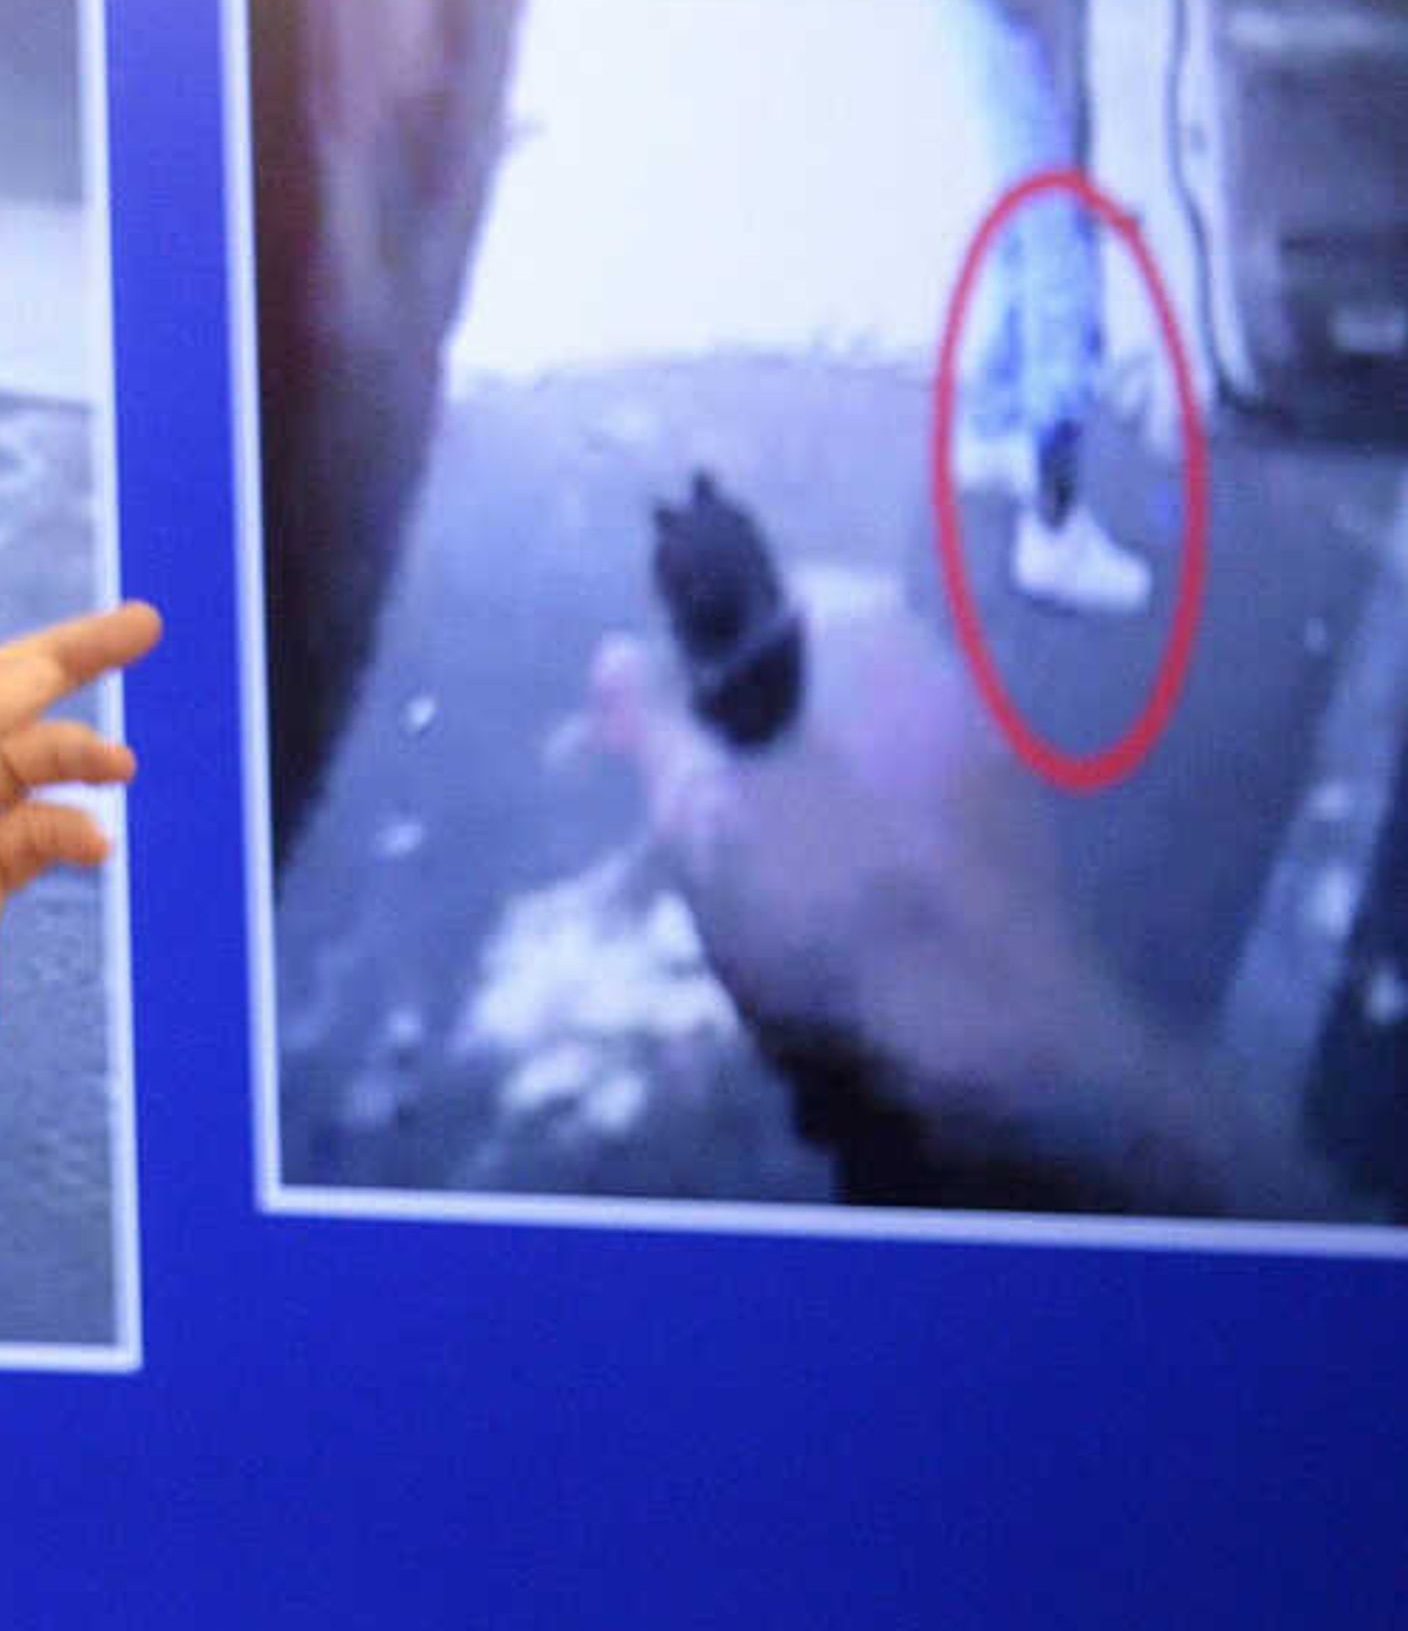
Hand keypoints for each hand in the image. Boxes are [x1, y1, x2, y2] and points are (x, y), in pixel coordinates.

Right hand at [581, 596, 1292, 1213]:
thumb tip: (613, 651)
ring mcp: (992, 748)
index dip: (705, 646)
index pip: (772, 587)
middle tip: (702, 803)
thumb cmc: (826, 905)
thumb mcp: (699, 816)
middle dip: (758, 718)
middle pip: (822, 666)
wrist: (990, 1042)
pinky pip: (913, 794)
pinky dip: (866, 825)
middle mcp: (943, 668)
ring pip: (867, 735)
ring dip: (811, 778)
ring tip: (760, 865)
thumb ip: (654, 725)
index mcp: (867, 637)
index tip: (668, 720)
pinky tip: (834, 901)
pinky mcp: (1017, 826)